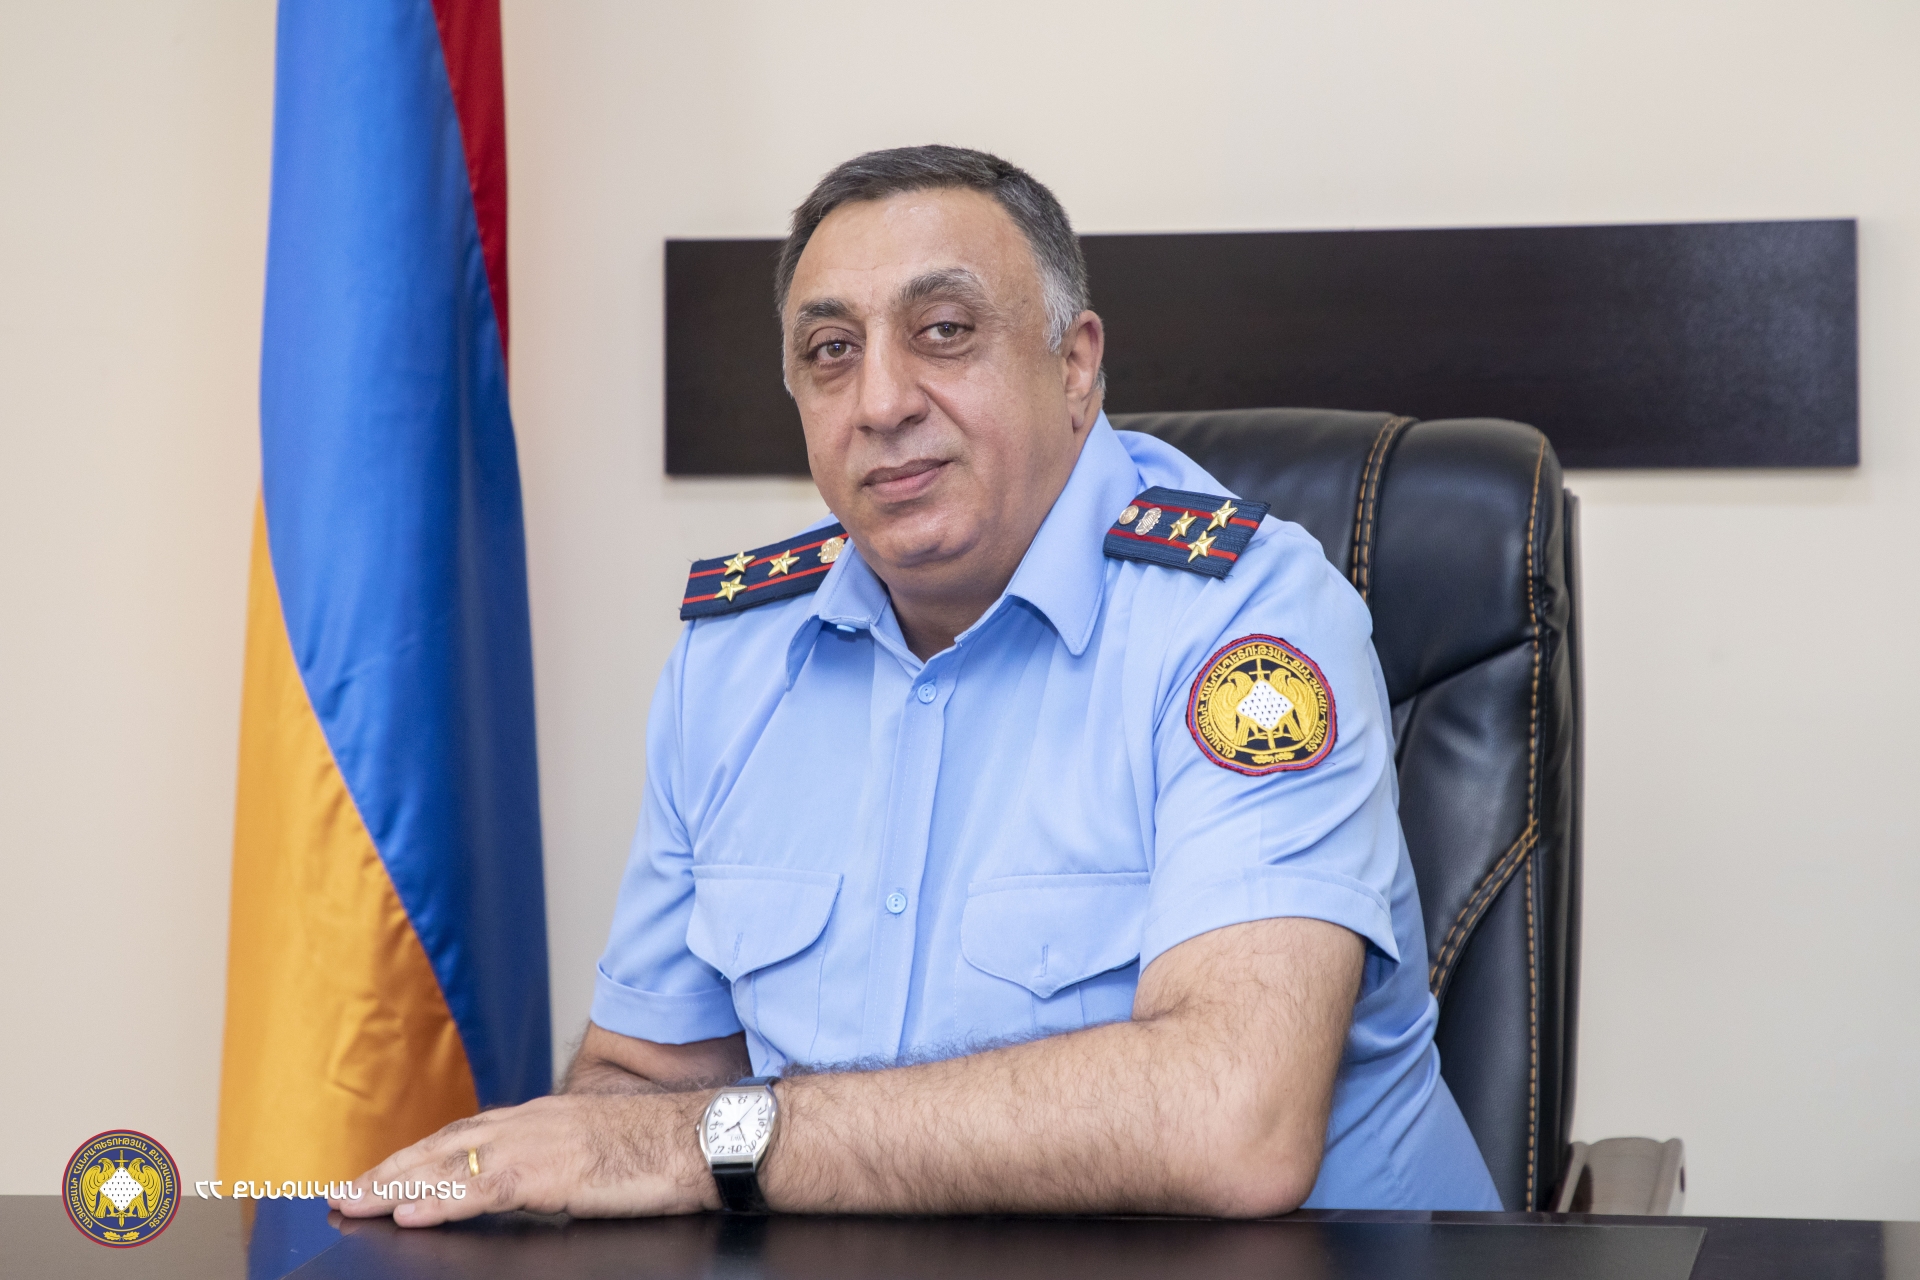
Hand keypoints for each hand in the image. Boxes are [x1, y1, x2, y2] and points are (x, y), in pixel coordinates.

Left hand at [327, 1092, 718, 1225]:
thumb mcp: (602, 1153)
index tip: (382, 1173)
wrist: (706, 1137)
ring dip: (396, 1185)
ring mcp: (539, 1143)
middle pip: (445, 1143)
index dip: (419, 1155)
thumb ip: (562, 1167)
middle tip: (343, 1193)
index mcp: (545, 1118)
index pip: (466, 1133)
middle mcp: (532, 1122)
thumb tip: (542, 1191)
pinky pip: (481, 1188)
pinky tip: (407, 1213)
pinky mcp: (552, 1172)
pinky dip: (439, 1200)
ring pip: (450, 1162)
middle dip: (391, 1168)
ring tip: (355, 1204)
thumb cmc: (667, 1151)